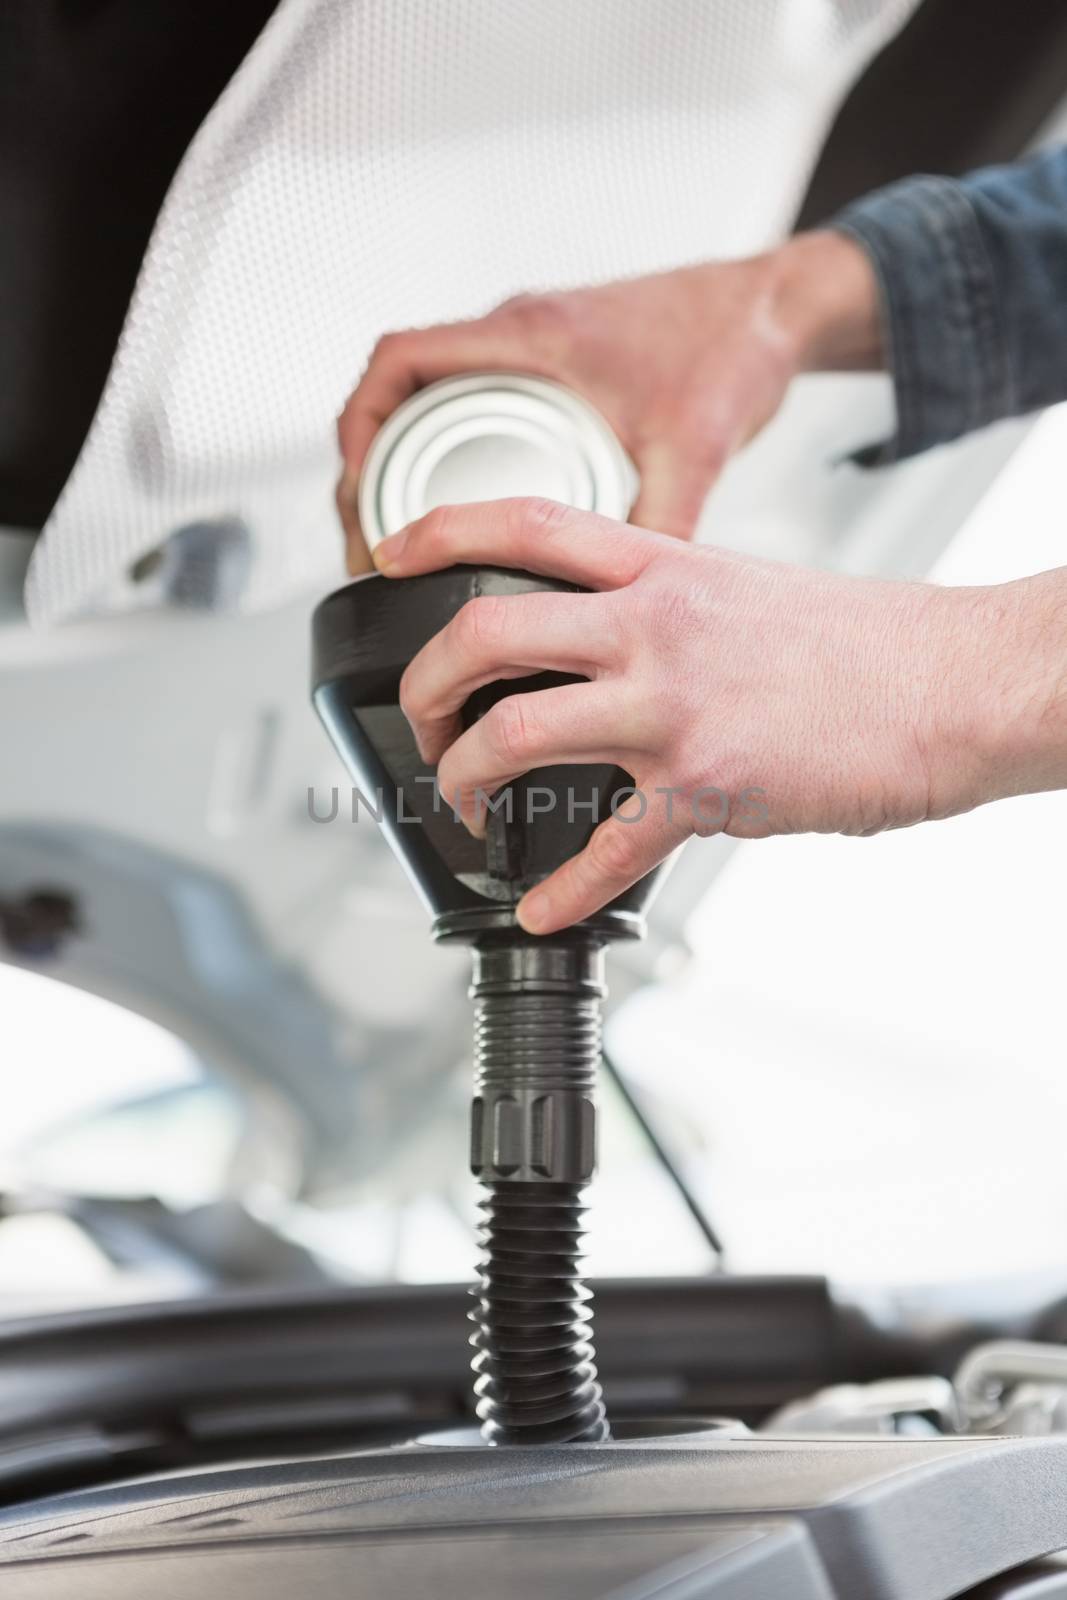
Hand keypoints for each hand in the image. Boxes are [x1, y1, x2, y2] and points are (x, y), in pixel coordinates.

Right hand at [337, 231, 881, 569]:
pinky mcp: (554, 368)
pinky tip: (467, 511)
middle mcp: (521, 335)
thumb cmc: (733, 346)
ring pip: (432, 403)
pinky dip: (452, 456)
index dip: (358, 428)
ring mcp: (533, 349)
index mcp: (532, 336)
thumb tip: (630, 607)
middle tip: (373, 544)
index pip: (400, 362)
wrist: (775, 311)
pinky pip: (474, 406)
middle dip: (370, 468)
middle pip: (399, 395)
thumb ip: (661, 524)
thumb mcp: (691, 448)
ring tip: (403, 537)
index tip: (354, 492)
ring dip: (407, 463)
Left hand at [373, 498, 1060, 934]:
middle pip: (486, 632)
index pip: (526, 522)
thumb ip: (669, 610)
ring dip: (465, 780)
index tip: (388, 553)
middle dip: (425, 686)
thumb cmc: (866, 645)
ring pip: (517, 732)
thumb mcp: (748, 592)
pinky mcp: (709, 784)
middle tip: (423, 722)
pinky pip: (607, 849)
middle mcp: (656, 625)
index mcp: (665, 567)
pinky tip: (542, 910)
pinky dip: (560, 892)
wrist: (955, 685)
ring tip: (464, 807)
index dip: (439, 531)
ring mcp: (675, 703)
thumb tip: (613, 648)